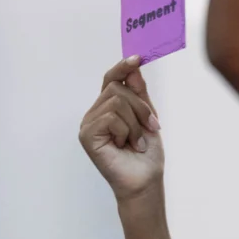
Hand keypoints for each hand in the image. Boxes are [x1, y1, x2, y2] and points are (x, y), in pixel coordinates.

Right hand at [79, 58, 163, 203]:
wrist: (145, 181)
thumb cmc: (146, 155)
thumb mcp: (147, 117)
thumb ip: (139, 93)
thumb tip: (134, 65)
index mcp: (108, 108)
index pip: (111, 79)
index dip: (123, 67)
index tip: (138, 57)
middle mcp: (95, 113)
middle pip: (117, 88)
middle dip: (140, 107)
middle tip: (151, 127)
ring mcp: (88, 124)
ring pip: (116, 102)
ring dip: (136, 123)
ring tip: (137, 142)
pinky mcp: (87, 136)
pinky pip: (111, 117)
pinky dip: (126, 131)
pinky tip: (126, 146)